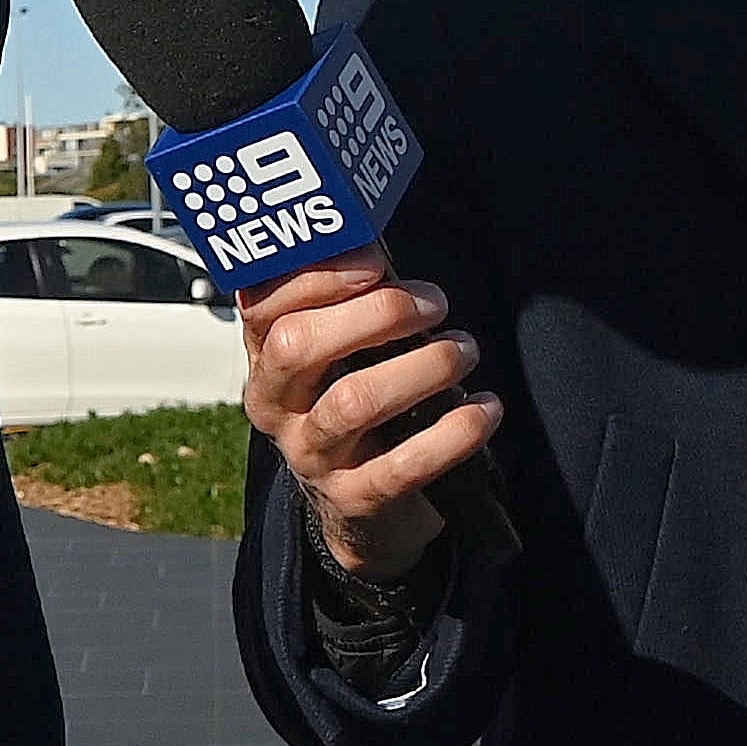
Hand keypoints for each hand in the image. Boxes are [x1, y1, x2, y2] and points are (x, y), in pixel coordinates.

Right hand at [241, 248, 498, 584]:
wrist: (360, 507)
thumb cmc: (358, 402)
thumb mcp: (340, 353)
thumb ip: (351, 300)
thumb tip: (376, 238)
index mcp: (267, 358)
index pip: (262, 306)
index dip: (316, 276)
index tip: (374, 260)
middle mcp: (275, 406)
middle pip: (298, 346)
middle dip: (375, 314)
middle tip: (433, 304)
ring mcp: (311, 455)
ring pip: (353, 402)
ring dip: (421, 366)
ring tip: (464, 350)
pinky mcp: (354, 497)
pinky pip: (403, 465)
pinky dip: (452, 432)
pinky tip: (484, 408)